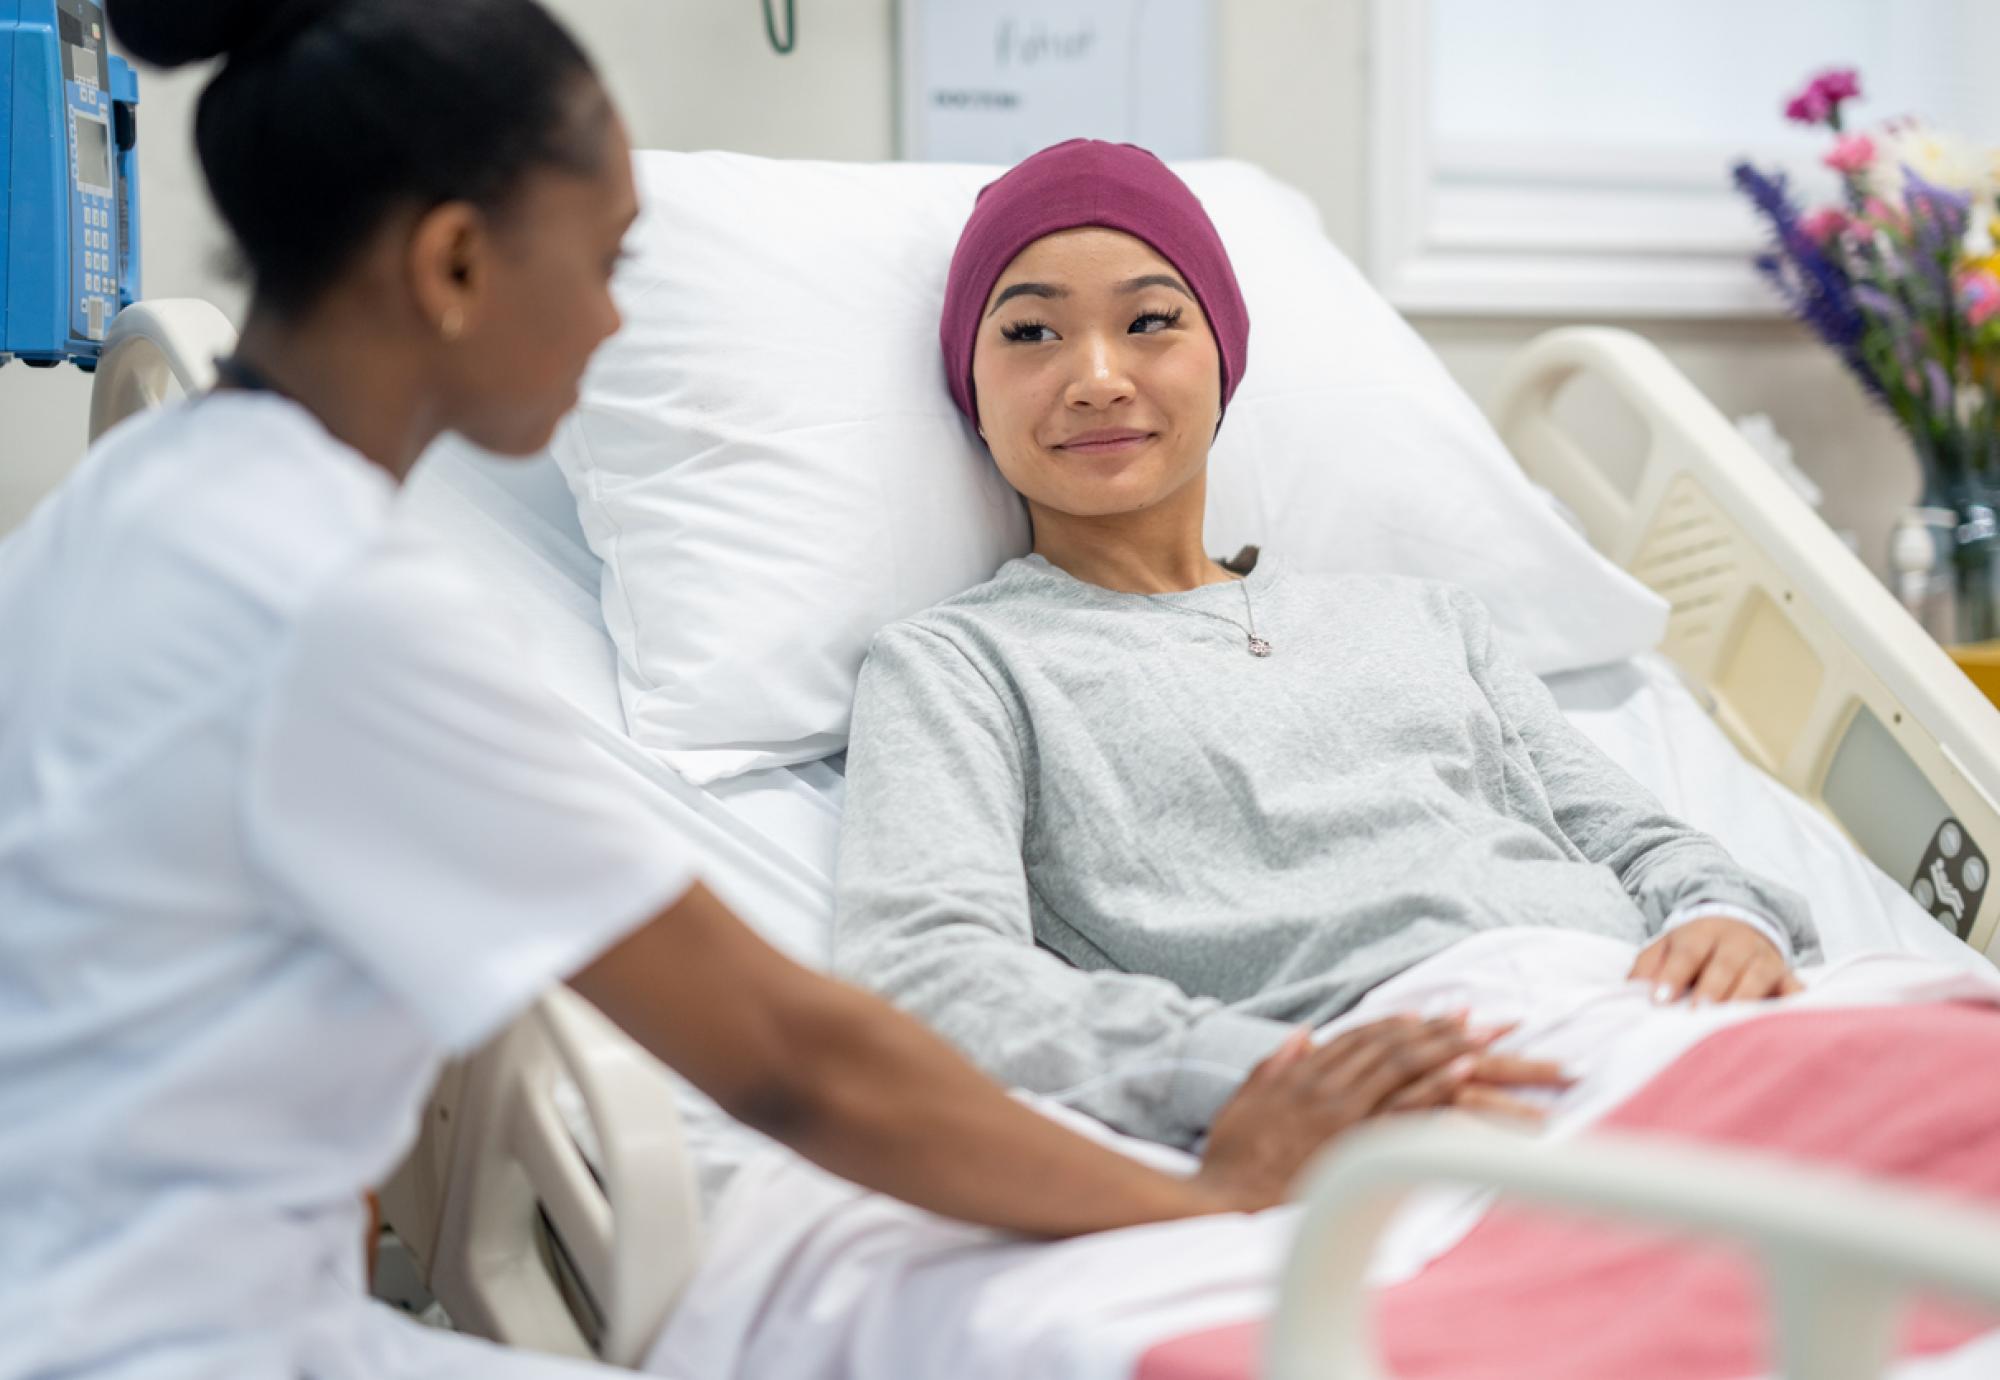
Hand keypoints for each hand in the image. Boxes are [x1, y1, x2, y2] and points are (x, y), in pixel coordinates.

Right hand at [1192, 1015, 1567, 1211]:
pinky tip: (1464, 1072)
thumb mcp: (1245, 1099)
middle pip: (1391, 1045)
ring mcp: (1343, 1113)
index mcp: (1303, 1074)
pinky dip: (1436, 1085)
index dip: (1400, 1022)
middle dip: (1437, 1029)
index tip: (1431, 1014)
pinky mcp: (1354, 1143)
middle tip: (1479, 1019)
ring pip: (1402, 1066)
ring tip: (1484, 1037)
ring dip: (1445, 1047)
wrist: (1224, 1199)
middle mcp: (1328, 1085)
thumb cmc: (1232, 1156)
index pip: (1360, 1036)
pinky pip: (1403, 1109)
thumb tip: (1302, 1035)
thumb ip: (1274, 1064)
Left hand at [1628, 916, 1801, 1005]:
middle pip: (1725, 964)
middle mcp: (1737, 943)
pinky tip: (1787, 1022)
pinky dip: (1795, 1003)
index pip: (1687, 953)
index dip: (1673, 975)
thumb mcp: (1665, 948)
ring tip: (1730, 1024)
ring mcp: (1766, 959)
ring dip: (1746, 999)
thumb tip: (1629, 992)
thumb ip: (1646, 968)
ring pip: (1760, 976)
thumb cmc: (1693, 948)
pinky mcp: (1789, 977)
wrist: (1739, 924)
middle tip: (1695, 1016)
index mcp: (1701, 934)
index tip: (1659, 1001)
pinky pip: (1796, 990)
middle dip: (1711, 990)